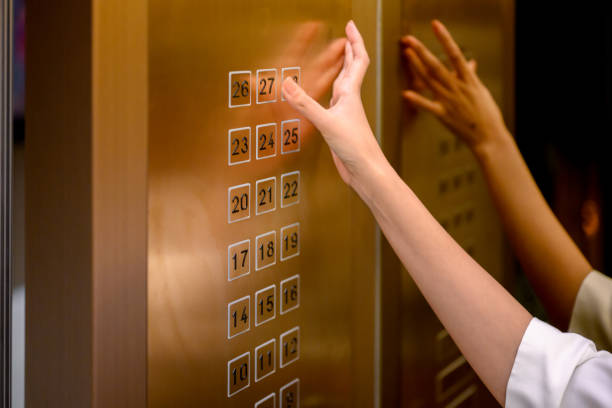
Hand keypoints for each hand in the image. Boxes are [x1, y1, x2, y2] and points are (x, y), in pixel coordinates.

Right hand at [281, 21, 386, 189]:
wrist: (366, 171)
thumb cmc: (355, 147)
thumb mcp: (327, 123)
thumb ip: (305, 104)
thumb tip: (285, 83)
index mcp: (350, 94)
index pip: (357, 60)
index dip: (355, 41)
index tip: (350, 25)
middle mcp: (350, 101)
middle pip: (354, 69)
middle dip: (351, 50)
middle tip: (346, 35)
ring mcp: (346, 113)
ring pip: (346, 85)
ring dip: (344, 69)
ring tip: (339, 58)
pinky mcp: (341, 127)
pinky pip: (336, 102)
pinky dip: (332, 92)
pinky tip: (328, 96)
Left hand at [401, 20, 507, 153]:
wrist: (489, 137)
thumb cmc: (486, 114)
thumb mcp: (481, 91)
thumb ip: (471, 76)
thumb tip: (470, 64)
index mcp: (468, 79)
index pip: (455, 54)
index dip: (444, 38)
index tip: (435, 25)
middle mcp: (457, 87)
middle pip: (436, 65)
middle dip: (422, 50)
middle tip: (408, 39)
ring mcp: (450, 101)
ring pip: (430, 80)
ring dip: (416, 67)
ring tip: (406, 54)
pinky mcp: (444, 115)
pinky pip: (428, 106)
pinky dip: (418, 100)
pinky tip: (405, 93)